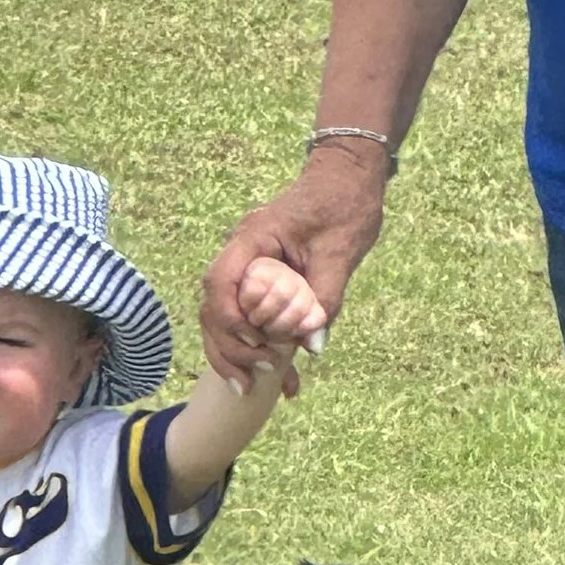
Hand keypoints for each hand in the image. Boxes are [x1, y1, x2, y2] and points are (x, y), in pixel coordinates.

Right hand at [200, 154, 387, 388]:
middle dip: (228, 349)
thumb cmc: (345, 204)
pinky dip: (259, 343)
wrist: (350, 177)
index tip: (258, 345)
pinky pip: (250, 314)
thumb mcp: (340, 252)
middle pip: (214, 307)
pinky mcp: (263, 280)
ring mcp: (249, 267)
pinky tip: (281, 372)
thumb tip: (312, 346)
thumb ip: (324, 297)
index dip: (231, 320)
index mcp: (253, 239)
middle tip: (253, 382)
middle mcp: (242, 254)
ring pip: (226, 316)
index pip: (221, 283)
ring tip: (256, 387)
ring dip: (237, 353)